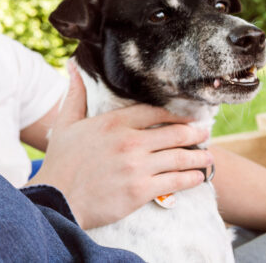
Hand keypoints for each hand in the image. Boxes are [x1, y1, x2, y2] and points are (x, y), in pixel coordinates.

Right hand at [27, 62, 213, 229]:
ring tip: (208, 156)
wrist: (57, 199)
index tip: (188, 115)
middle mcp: (128, 142)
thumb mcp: (65, 123)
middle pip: (174, 133)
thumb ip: (75, 94)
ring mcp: (137, 167)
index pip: (154, 111)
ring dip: (199, 156)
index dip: (176, 114)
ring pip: (180, 157)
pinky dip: (191, 178)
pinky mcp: (141, 190)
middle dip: (194, 132)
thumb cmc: (61, 161)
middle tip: (205, 133)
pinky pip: (176, 181)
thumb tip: (73, 66)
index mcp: (112, 123)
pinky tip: (198, 176)